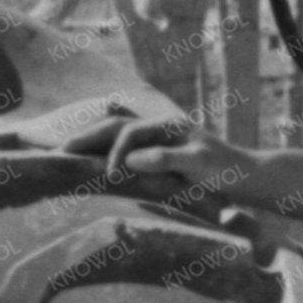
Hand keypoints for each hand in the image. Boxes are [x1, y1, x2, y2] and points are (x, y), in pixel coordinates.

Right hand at [59, 109, 237, 190]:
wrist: (243, 176)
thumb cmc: (224, 170)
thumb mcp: (198, 164)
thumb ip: (166, 159)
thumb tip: (129, 160)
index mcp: (167, 125)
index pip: (129, 132)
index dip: (114, 151)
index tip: (108, 175)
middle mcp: (157, 128)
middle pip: (114, 126)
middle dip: (86, 137)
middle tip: (59, 151)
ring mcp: (154, 140)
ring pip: (113, 134)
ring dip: (90, 142)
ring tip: (63, 153)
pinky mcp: (153, 154)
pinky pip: (121, 148)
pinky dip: (101, 151)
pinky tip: (85, 159)